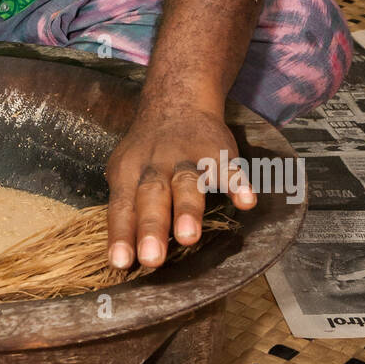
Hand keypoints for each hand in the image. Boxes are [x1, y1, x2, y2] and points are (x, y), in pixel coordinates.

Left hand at [105, 104, 256, 269]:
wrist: (177, 100)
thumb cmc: (147, 152)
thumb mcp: (126, 173)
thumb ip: (127, 210)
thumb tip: (122, 259)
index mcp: (129, 174)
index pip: (121, 207)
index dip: (120, 235)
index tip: (119, 263)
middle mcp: (156, 166)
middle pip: (152, 197)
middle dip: (152, 228)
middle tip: (152, 259)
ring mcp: (187, 158)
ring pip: (186, 183)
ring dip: (188, 209)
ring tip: (188, 237)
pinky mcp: (217, 152)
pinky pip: (229, 168)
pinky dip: (238, 184)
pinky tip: (246, 202)